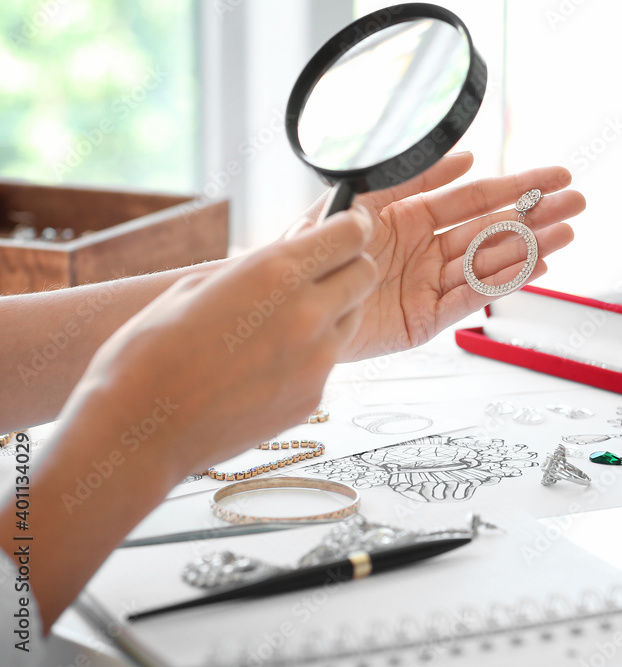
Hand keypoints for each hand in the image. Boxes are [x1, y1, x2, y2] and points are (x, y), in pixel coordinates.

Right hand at [74, 209, 376, 479]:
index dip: (353, 224)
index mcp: (275, 273)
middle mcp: (307, 314)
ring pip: (353, 318)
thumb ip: (261, 262)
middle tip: (324, 268)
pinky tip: (268, 363)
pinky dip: (311, 354)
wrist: (140, 431)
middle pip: (366, 273)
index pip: (351, 233)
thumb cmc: (152, 352)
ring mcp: (316, 361)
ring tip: (286, 319)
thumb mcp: (198, 286)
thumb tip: (302, 237)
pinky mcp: (314, 397)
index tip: (350, 223)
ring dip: (334, 309)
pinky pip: (329, 362)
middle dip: (350, 264)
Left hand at [291, 152, 583, 360]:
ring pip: (488, 263)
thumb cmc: (315, 247)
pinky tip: (535, 267)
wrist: (285, 301)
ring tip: (566, 234)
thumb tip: (466, 156)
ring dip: (529, 247)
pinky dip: (502, 285)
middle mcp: (426, 250)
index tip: (554, 178)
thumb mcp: (365, 199)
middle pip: (492, 229)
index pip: (476, 197)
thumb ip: (414, 177)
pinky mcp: (424, 321)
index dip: (517, 186)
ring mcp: (428, 285)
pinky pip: (469, 300)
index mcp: (412, 216)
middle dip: (536, 216)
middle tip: (576, 204)